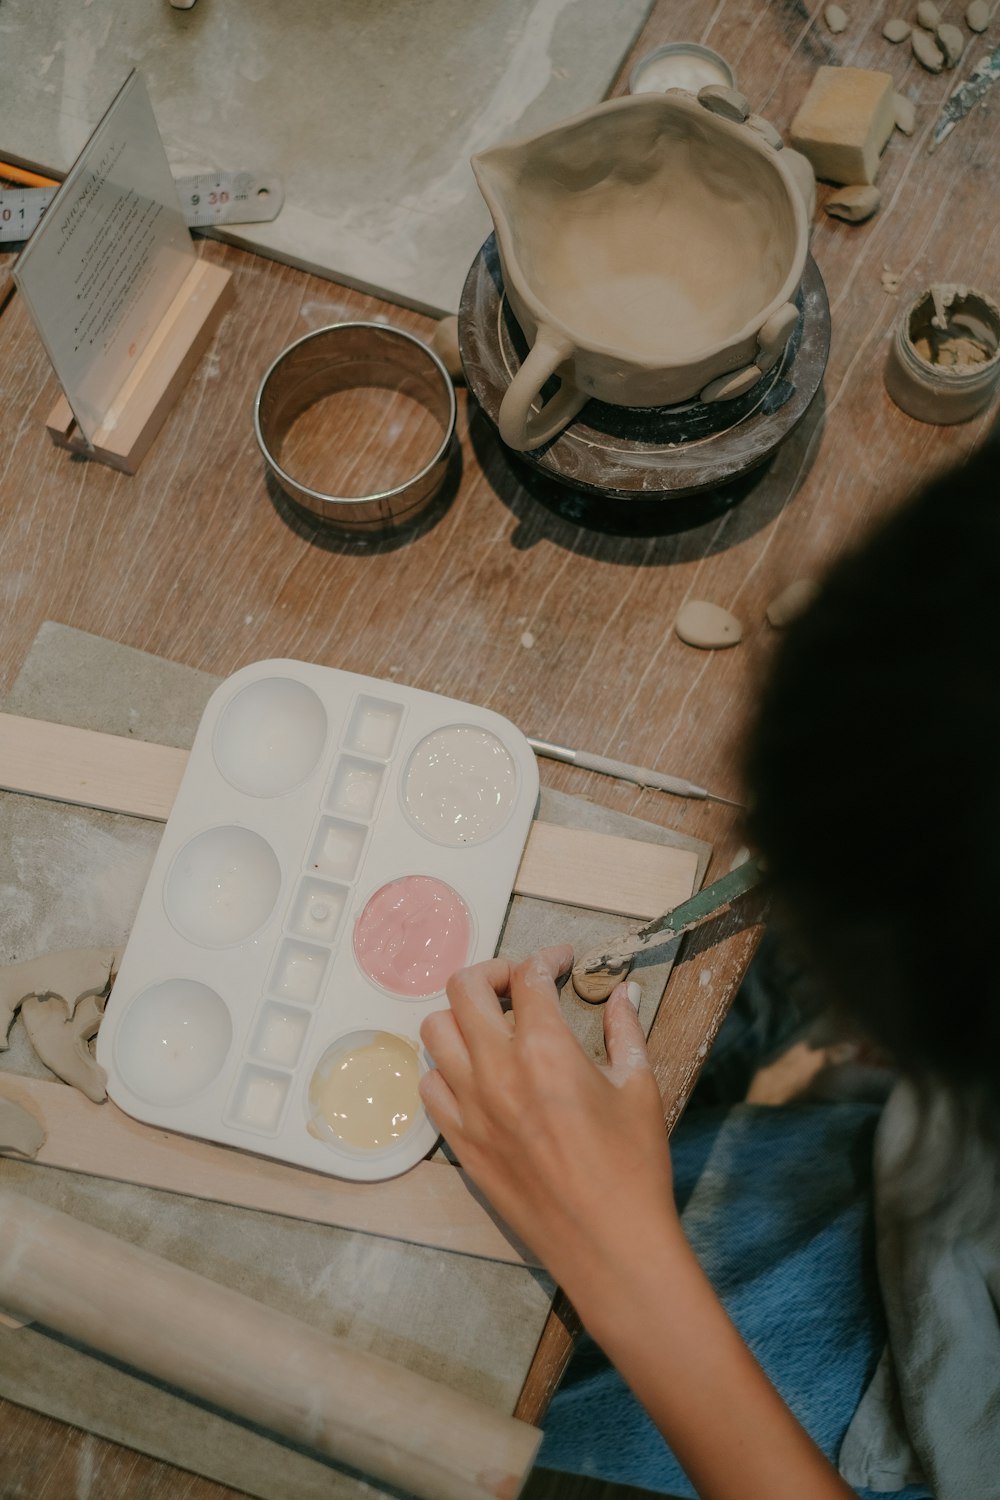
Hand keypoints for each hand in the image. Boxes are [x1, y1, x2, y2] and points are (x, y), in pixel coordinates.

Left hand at [419, 946, 678, 1295]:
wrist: (609, 1244)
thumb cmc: (633, 1167)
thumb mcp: (639, 1088)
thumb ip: (625, 1031)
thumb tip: (622, 992)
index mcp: (547, 1050)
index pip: (528, 977)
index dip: (546, 958)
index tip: (560, 962)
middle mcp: (498, 1071)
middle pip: (464, 988)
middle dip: (492, 972)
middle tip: (519, 984)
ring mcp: (471, 1108)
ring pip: (436, 1031)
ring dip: (463, 1017)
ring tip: (493, 1026)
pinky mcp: (461, 1142)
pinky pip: (430, 1086)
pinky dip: (447, 1068)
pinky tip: (477, 1074)